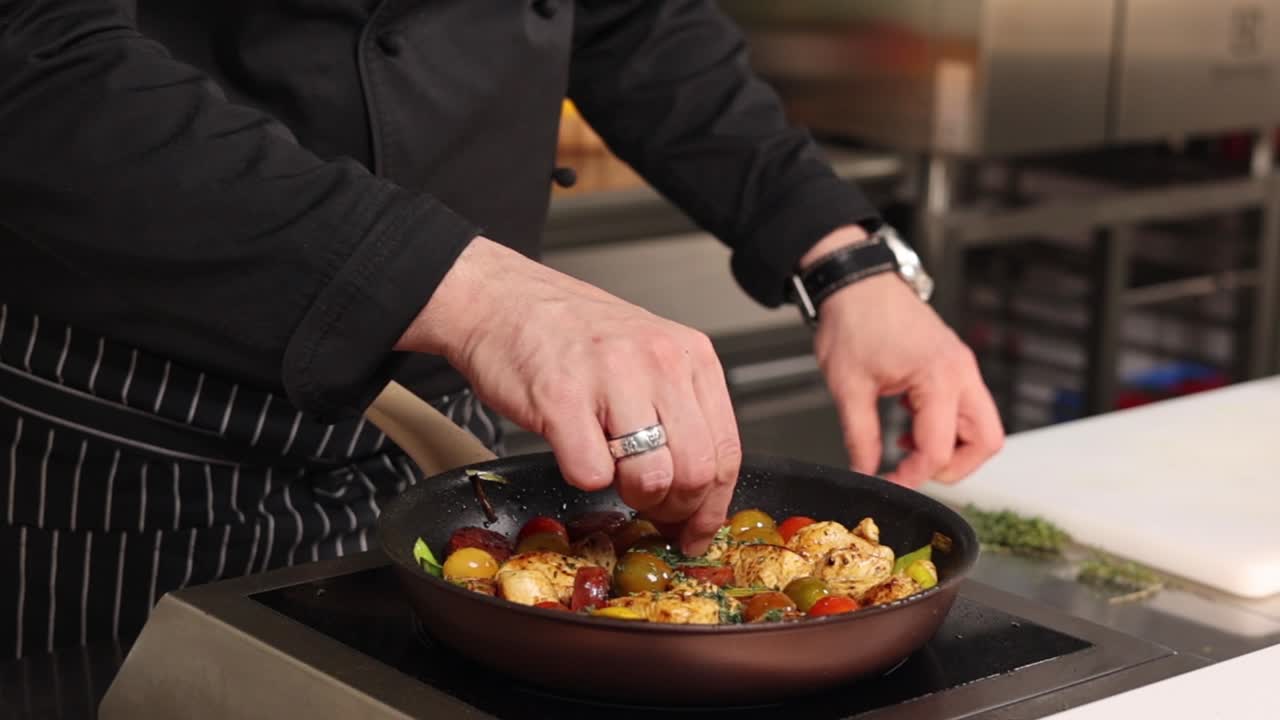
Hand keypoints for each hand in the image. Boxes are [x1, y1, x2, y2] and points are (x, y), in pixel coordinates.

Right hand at [396, 237, 740, 553]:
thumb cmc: (571, 333)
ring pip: (650, 478)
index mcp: (688, 355)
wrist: (501, 299)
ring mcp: (611, 378)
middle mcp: (659, 362)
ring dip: (630, 496)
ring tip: (611, 474)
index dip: (712, 506)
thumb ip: (679, 411)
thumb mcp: (647, 355)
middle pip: (696, 472)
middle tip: (651, 512)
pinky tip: (574, 448)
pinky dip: (582, 477)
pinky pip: (591, 473)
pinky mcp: (562, 399)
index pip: (726, 451)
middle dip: (674, 509)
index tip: (697, 529)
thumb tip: (698, 488)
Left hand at [805, 230, 1003, 486]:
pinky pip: (966, 409)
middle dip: (954, 467)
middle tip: (913, 472)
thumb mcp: (848, 386)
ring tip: (906, 446)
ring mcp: (961, 367)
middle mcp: (961, 372)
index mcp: (939, 376)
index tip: (889, 483)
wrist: (854, 281)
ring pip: (981, 427)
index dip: (915, 476)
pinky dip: (945, 427)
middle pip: (986, 441)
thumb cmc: (852, 321)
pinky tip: (909, 425)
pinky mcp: (953, 365)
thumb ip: (860, 436)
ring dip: (951, 447)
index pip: (940, 448)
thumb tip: (865, 471)